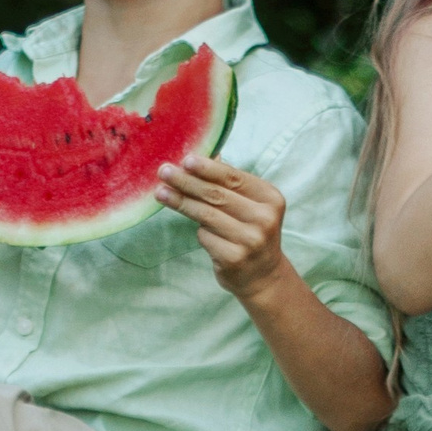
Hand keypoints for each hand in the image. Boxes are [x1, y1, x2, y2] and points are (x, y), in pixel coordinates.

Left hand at [158, 155, 290, 298]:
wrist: (263, 275)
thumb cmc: (251, 231)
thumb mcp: (251, 205)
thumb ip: (231, 183)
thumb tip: (204, 155)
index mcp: (271, 199)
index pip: (234, 178)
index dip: (207, 168)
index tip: (185, 159)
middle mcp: (264, 219)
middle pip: (216, 195)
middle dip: (187, 181)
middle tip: (164, 171)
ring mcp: (250, 241)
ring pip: (206, 215)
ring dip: (180, 202)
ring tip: (160, 192)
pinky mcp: (234, 258)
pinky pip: (204, 237)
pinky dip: (199, 232)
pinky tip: (200, 231)